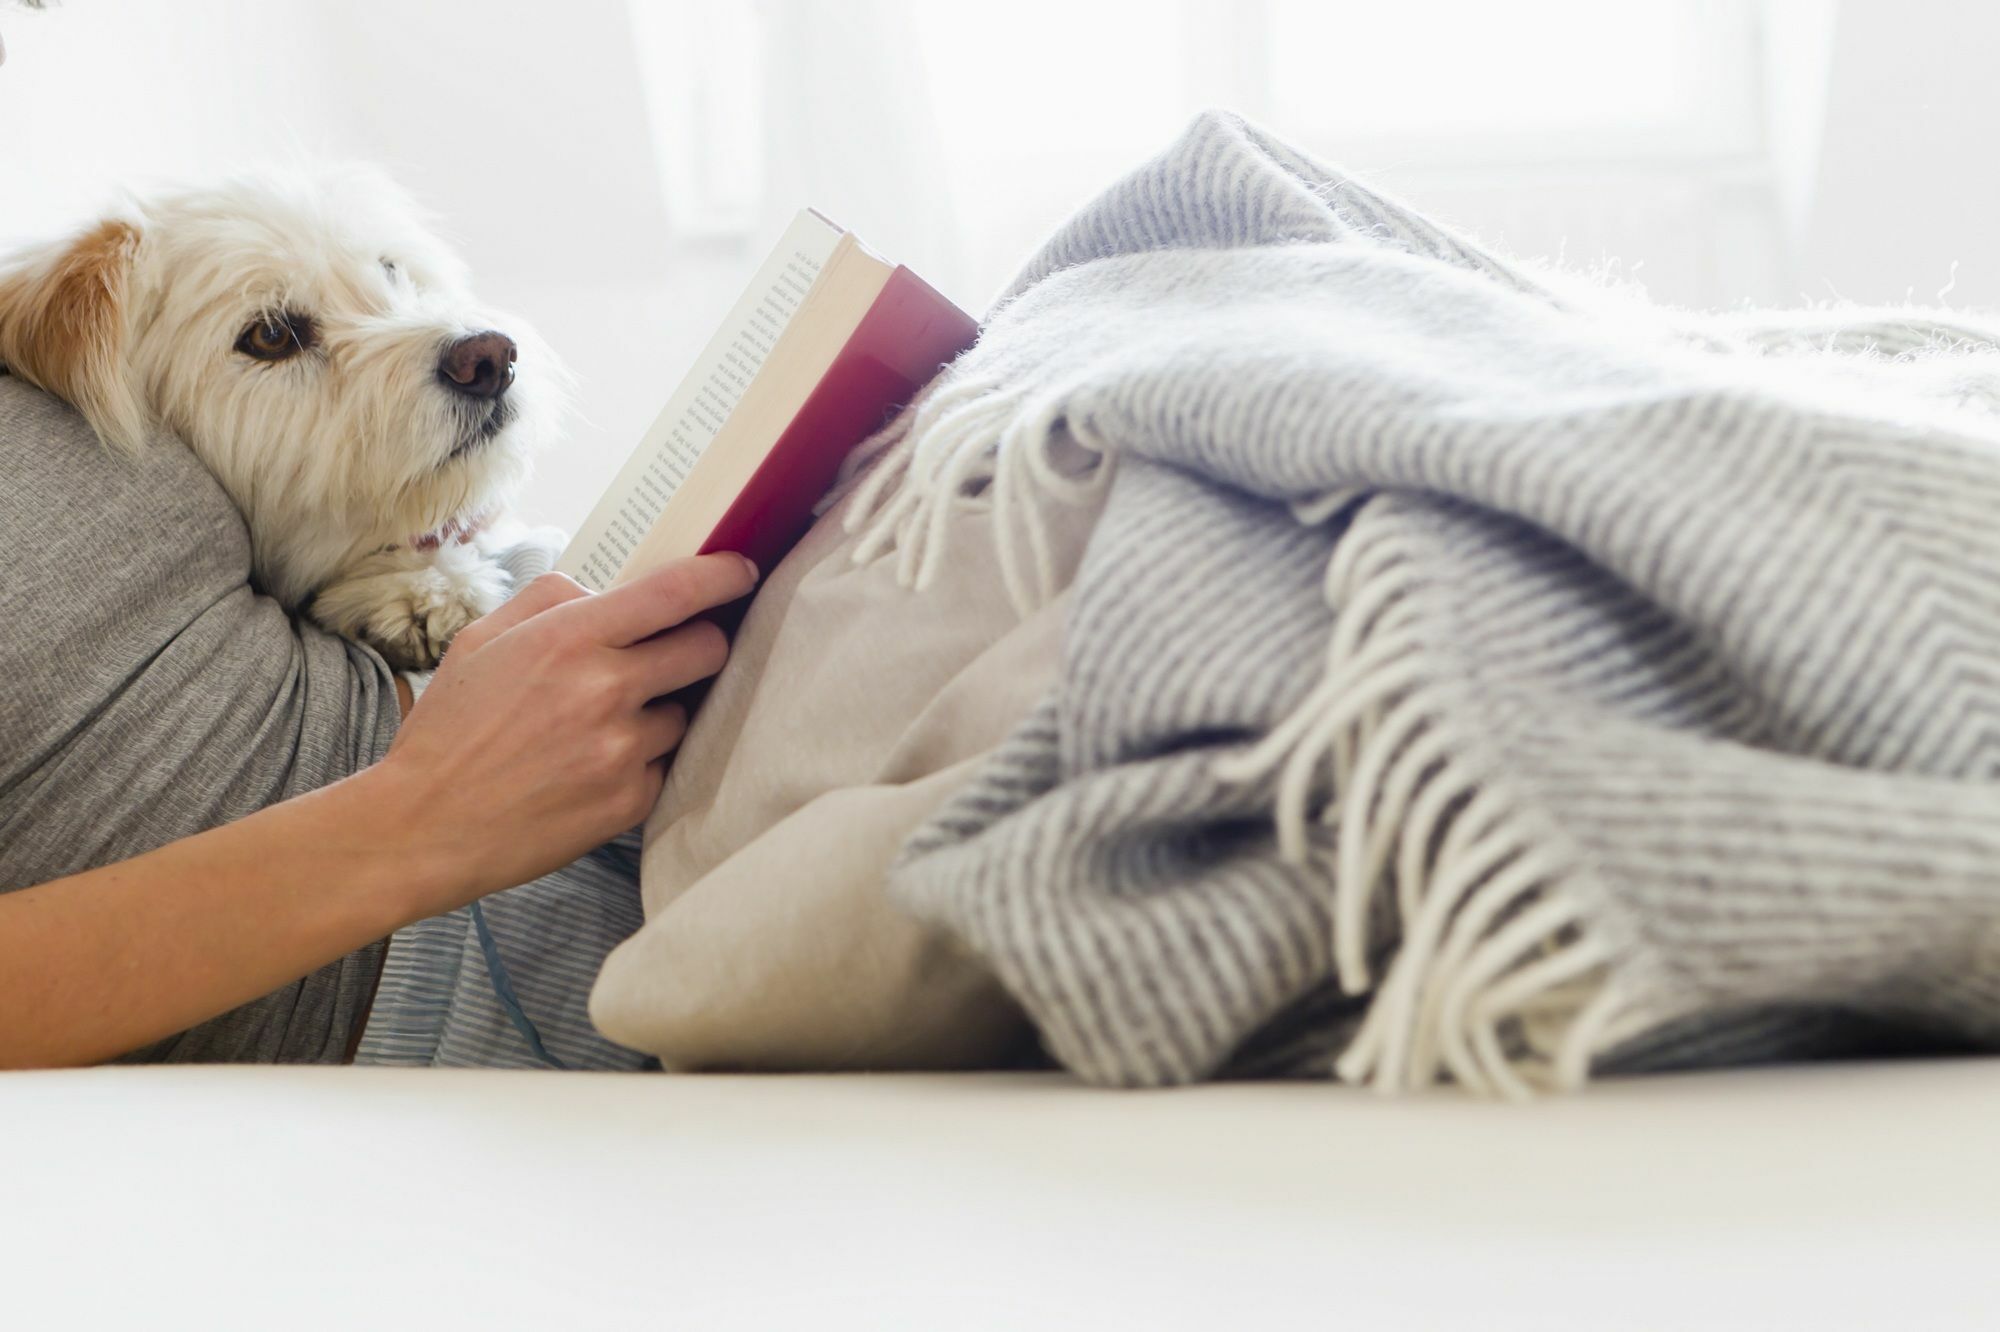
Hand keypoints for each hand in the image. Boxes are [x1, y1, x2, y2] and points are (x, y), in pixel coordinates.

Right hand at [365, 554, 758, 915]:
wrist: (424, 828)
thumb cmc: (450, 731)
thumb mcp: (480, 640)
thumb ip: (549, 600)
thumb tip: (604, 591)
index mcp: (569, 639)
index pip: (675, 593)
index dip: (722, 577)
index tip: (741, 571)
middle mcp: (605, 690)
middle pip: (707, 649)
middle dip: (702, 643)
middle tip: (677, 652)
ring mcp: (622, 750)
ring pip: (684, 713)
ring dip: (660, 711)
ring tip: (601, 727)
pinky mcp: (629, 801)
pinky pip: (665, 765)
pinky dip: (642, 761)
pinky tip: (593, 767)